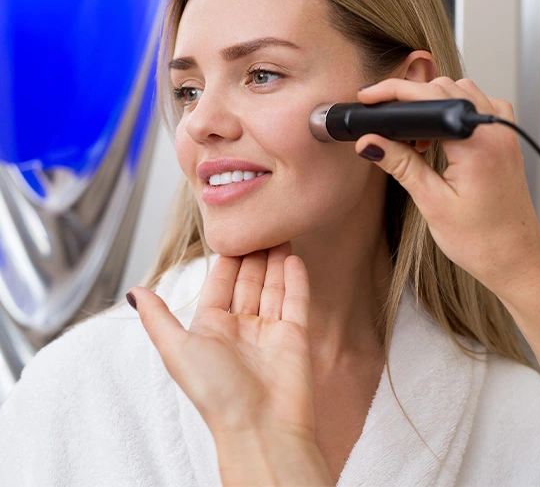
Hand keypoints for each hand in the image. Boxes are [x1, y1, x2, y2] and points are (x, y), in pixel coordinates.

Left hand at [129, 243, 315, 440]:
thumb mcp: (177, 350)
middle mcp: (241, 327)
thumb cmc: (215, 392)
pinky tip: (293, 257)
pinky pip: (295, 301)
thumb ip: (157, 318)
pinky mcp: (295, 336)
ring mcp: (270, 331)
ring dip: (275, 260)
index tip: (234, 231)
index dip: (228, 258)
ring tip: (279, 231)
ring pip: (273, 286)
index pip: (220, 283)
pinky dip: (295, 279)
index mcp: (212, 328)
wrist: (259, 426)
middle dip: (254, 253)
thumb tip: (133, 291)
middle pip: (249, 281)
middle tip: (261, 223)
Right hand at [355, 77, 539, 300]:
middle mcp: (496, 130)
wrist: (516, 260)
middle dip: (408, 98)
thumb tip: (371, 143)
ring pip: (462, 92)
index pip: (427, 97)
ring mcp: (505, 133)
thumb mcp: (432, 203)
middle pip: (444, 87)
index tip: (369, 99)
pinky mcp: (506, 140)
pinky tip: (440, 138)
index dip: (392, 93)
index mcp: (477, 143)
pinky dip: (454, 112)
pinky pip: (478, 107)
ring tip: (413, 139)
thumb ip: (401, 165)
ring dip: (432, 104)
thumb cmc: (482, 241)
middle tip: (384, 124)